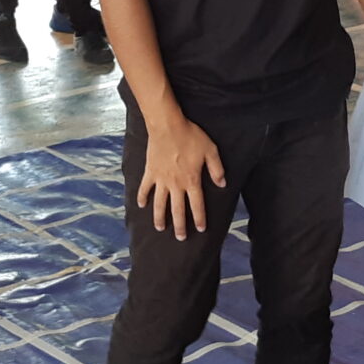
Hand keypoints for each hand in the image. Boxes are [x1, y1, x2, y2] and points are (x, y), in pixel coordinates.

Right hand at [137, 113, 224, 240]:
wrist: (168, 125)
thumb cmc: (191, 136)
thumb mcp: (210, 151)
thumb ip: (217, 169)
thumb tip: (222, 184)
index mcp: (192, 181)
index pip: (197, 205)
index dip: (199, 218)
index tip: (200, 229)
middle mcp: (176, 184)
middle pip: (178, 210)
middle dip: (180, 226)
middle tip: (181, 238)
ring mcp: (161, 180)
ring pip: (160, 204)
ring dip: (160, 217)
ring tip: (160, 228)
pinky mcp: (150, 172)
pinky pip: (145, 188)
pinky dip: (142, 197)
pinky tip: (141, 205)